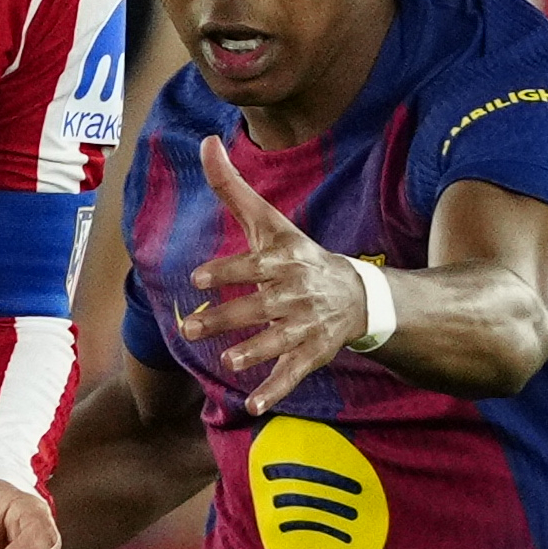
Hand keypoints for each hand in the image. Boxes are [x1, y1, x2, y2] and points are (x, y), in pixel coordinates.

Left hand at [169, 135, 366, 413]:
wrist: (356, 294)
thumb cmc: (298, 255)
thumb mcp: (269, 222)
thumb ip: (233, 187)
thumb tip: (206, 141)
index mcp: (283, 260)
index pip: (253, 266)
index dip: (227, 271)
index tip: (200, 278)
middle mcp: (295, 293)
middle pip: (259, 307)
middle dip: (227, 318)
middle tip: (191, 329)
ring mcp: (305, 326)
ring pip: (278, 341)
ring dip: (254, 352)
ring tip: (228, 361)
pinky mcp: (312, 353)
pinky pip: (293, 374)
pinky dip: (275, 390)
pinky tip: (253, 407)